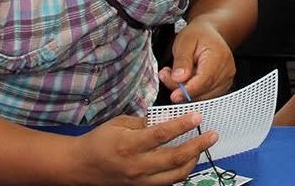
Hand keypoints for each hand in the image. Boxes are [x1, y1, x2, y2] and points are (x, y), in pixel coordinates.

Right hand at [74, 112, 214, 184]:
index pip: (161, 135)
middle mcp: (137, 165)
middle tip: (212, 135)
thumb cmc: (100, 140)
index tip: (198, 116)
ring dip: (194, 160)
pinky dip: (181, 172)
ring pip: (176, 175)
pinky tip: (187, 160)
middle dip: (198, 146)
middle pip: (175, 158)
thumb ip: (145, 122)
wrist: (81, 166)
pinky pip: (168, 183)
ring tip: (202, 147)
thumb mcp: (120, 123)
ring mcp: (141, 180)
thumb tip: (169, 119)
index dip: (182, 125)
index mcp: (129, 145)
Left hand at [159, 20, 235, 102]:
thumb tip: (178, 78)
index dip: (188, 90)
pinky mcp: (222, 85)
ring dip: (186, 91)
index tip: (174, 95)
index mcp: (219, 57)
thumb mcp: (184, 42)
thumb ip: (182, 61)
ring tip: (174, 74)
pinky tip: (185, 80)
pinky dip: (192, 91)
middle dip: (182, 89)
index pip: (205, 80)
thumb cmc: (198, 35)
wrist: (209, 33)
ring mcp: (226, 79)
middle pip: (203, 90)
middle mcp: (227, 70)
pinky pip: (205, 95)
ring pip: (203, 95)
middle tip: (166, 76)